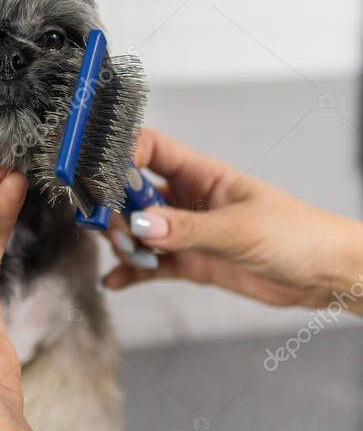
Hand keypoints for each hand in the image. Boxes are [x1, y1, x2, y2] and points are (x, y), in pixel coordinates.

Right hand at [104, 128, 362, 311]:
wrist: (326, 274)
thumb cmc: (299, 234)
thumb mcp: (240, 228)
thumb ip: (188, 228)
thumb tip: (144, 223)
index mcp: (203, 173)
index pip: (151, 149)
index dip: (123, 156)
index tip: (105, 177)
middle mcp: (189, 199)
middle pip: (135, 192)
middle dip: (118, 209)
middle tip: (116, 229)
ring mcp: (187, 232)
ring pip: (139, 230)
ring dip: (124, 242)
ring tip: (128, 256)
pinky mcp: (190, 263)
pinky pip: (150, 266)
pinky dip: (130, 273)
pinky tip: (115, 281)